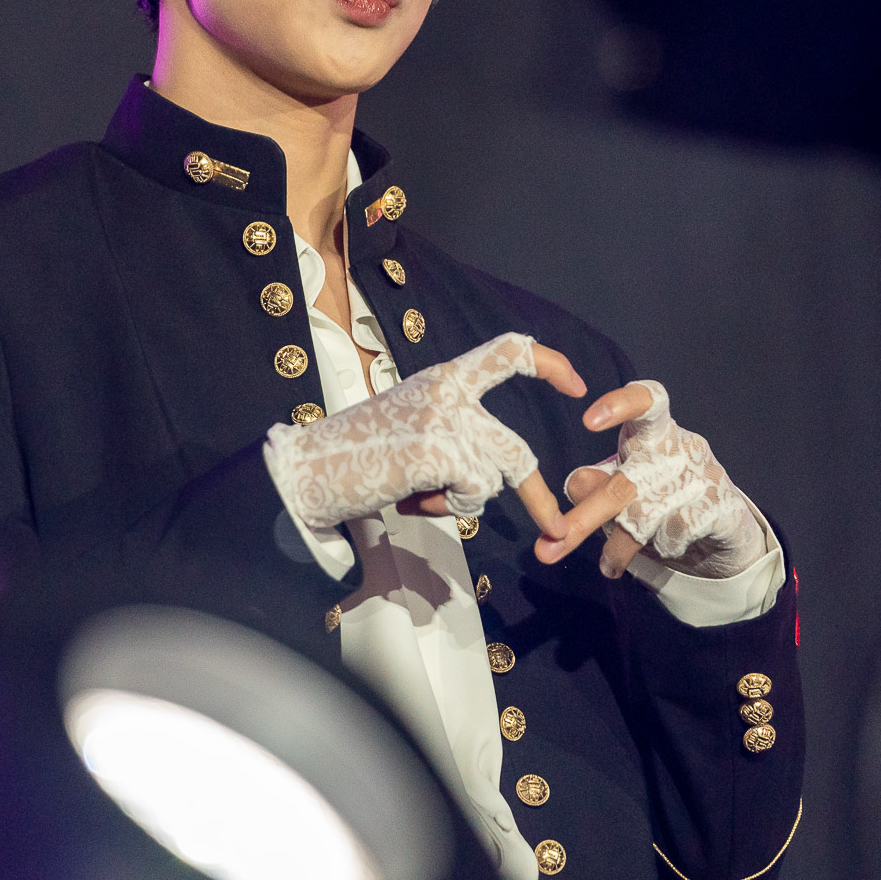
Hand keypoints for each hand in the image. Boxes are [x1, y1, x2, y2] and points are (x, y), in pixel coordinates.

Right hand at [263, 332, 585, 541]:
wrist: (304, 470)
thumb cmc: (351, 456)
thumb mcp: (408, 426)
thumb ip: (451, 433)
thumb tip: (487, 474)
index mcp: (440, 378)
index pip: (506, 351)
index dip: (548, 363)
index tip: (575, 384)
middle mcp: (448, 391)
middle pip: (513, 449)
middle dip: (536, 496)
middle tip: (556, 528)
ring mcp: (446, 420)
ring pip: (491, 479)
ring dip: (460, 504)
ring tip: (416, 497)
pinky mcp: (440, 450)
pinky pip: (472, 496)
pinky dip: (446, 509)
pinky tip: (408, 498)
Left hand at [553, 380, 765, 579]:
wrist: (723, 523)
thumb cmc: (663, 490)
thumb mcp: (625, 483)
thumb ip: (596, 483)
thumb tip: (572, 484)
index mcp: (655, 429)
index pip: (646, 400)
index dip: (619, 405)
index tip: (587, 422)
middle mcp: (679, 445)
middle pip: (623, 483)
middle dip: (584, 520)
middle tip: (547, 547)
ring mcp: (703, 475)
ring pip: (643, 517)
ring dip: (618, 546)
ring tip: (607, 563)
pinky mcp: (720, 507)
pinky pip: (672, 535)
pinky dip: (658, 549)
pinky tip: (662, 548)